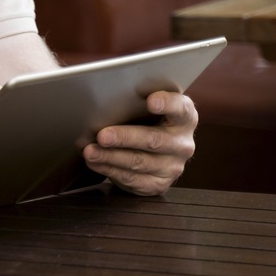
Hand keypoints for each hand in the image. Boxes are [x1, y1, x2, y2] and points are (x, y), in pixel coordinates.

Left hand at [83, 90, 197, 194]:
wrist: (152, 151)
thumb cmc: (144, 120)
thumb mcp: (144, 106)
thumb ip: (134, 99)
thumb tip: (101, 90)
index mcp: (185, 117)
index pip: (181, 108)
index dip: (168, 104)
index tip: (151, 101)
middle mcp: (183, 143)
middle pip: (155, 140)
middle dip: (125, 137)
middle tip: (102, 135)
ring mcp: (173, 166)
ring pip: (140, 162)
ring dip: (111, 157)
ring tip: (90, 151)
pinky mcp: (159, 184)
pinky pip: (133, 180)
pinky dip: (110, 170)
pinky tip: (95, 163)